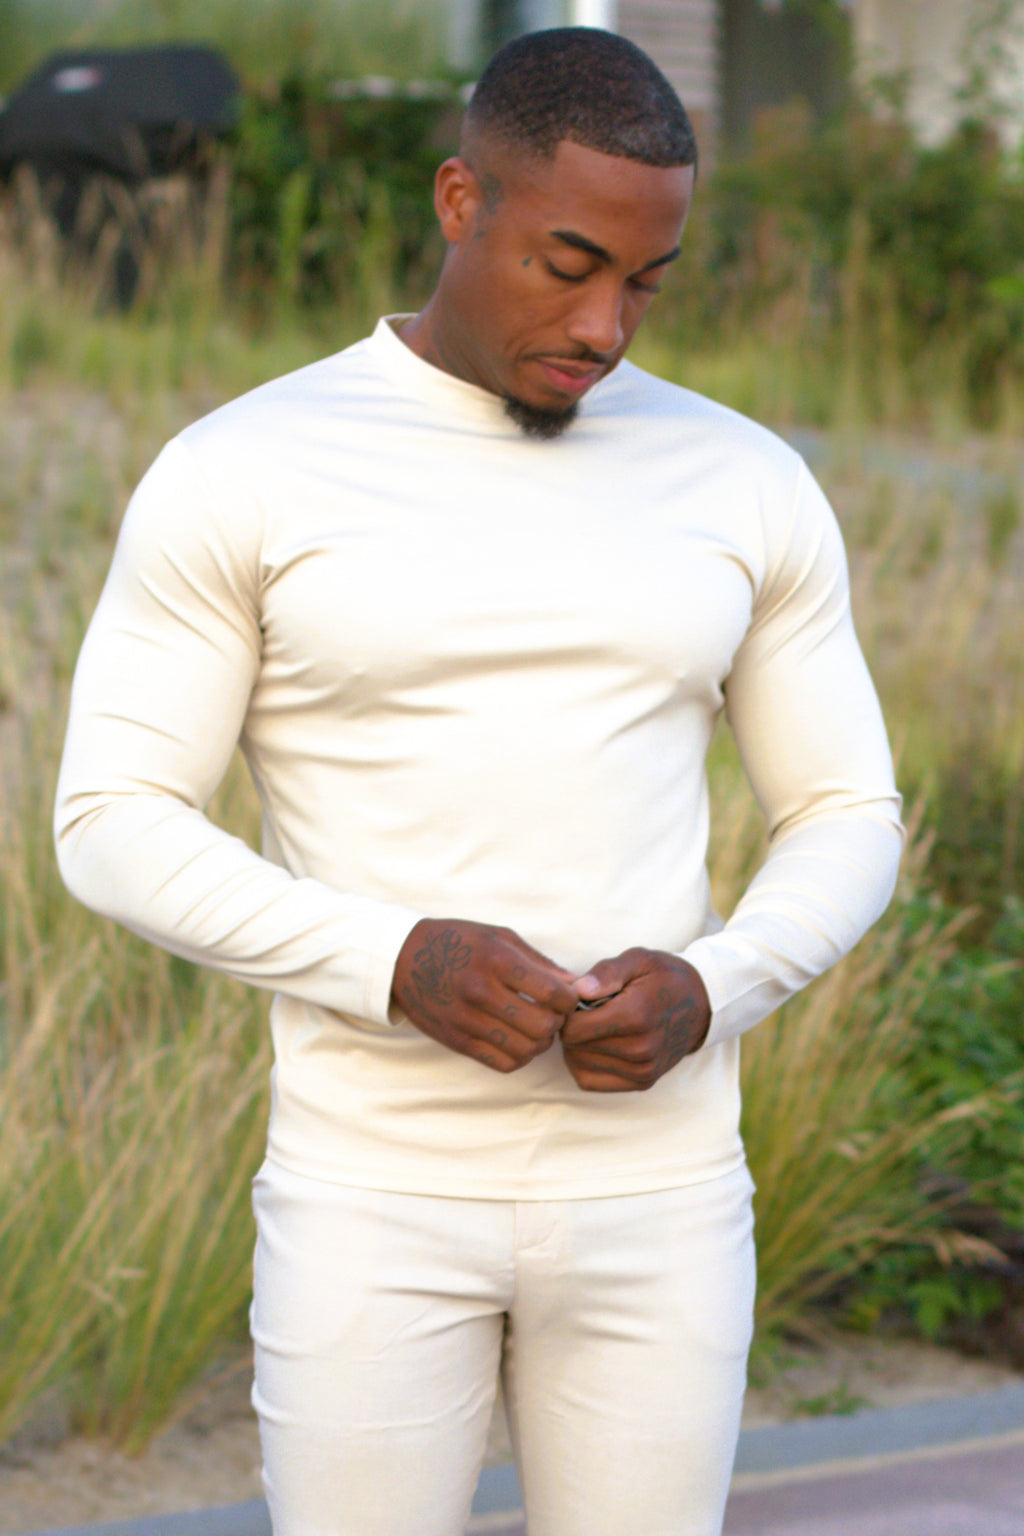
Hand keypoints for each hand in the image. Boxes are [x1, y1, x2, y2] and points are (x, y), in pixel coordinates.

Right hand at [392, 918, 578, 1072]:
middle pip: (543, 1026)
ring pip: (526, 1050)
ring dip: (539, 1042)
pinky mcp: (457, 1041)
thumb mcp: (500, 937)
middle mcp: (481, 991)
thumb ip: (540, 963)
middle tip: (551, 1013)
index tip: (567, 997)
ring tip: (534, 1027)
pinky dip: (519, 1057)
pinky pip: (503, 1063)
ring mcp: (467, 1020)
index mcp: (496, 960)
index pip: (552, 993)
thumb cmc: (458, 942)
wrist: (404, 958)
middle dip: (557, 1022)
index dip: (570, 1000)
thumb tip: (576, 986)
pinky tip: (516, 1040)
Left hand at [561, 949, 710, 1091]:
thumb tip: (578, 990)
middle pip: (573, 1047)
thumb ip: (607, 971)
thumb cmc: (665, 977)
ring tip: (594, 1026)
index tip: (578, 999)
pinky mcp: (642, 1082)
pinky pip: (590, 1081)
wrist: (703, 1005)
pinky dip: (584, 1063)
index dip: (567, 1011)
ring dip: (577, 1046)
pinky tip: (596, 1044)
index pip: (573, 1028)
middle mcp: (639, 1049)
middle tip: (587, 1011)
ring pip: (578, 1064)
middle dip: (572, 1027)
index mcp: (636, 1016)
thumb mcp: (639, 959)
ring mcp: (642, 1070)